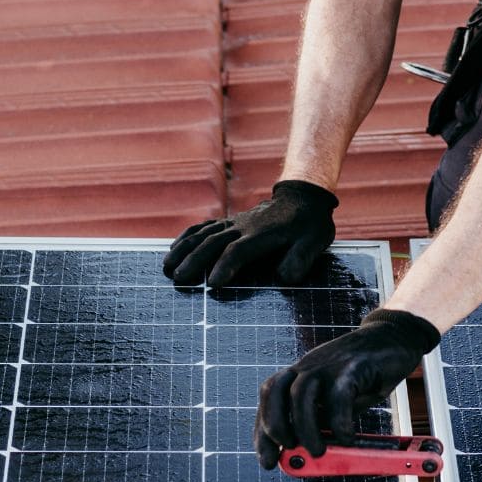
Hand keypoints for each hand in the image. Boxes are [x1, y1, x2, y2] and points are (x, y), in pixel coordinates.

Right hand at [162, 180, 337, 287]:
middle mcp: (243, 227)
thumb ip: (301, 260)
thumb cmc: (309, 224)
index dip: (225, 266)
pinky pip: (203, 226)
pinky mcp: (229, 221)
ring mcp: (234, 222)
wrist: (303, 196)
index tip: (213, 284)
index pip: (238, 251)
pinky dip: (186, 236)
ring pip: (203, 233)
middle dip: (194, 261)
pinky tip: (173, 248)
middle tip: (178, 280)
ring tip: (167, 267)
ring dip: (184, 249)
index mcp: (262, 235)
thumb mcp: (315, 242)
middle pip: (213, 242)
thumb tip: (284, 279)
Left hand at [254, 309, 440, 468]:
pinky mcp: (354, 365)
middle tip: (291, 451)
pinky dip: (339, 421)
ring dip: (305, 428)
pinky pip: (339, 395)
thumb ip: (325, 421)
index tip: (267, 460)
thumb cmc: (364, 375)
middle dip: (276, 427)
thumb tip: (313, 455)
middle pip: (275, 392)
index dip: (263, 431)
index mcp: (300, 374)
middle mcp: (309, 366)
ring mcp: (329, 364)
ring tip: (319, 451)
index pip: (269, 399)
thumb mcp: (339, 400)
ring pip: (301, 394)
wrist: (393, 338)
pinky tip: (346, 437)